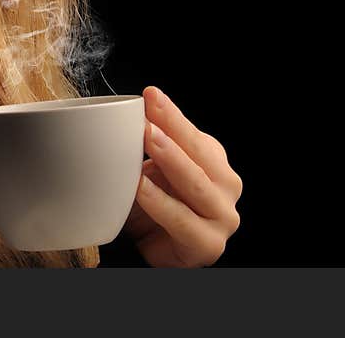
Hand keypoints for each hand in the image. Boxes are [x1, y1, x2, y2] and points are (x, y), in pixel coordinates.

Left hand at [120, 87, 242, 267]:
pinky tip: (140, 187)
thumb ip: (150, 141)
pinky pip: (181, 220)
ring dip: (170, 159)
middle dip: (173, 130)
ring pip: (195, 184)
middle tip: (148, 114)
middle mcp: (225, 186)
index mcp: (213, 160)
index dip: (171, 114)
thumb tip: (119, 110)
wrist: (158, 250)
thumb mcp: (155, 166)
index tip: (150, 94)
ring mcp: (221, 216)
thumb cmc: (158, 201)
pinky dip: (159, 202)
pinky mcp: (208, 244)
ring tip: (148, 139)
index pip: (192, 133)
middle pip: (199, 154)